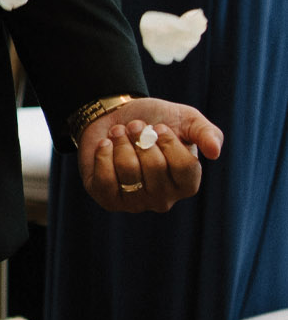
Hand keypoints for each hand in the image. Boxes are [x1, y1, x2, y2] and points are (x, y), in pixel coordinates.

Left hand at [78, 99, 221, 213]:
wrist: (116, 115)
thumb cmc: (155, 120)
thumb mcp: (186, 119)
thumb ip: (206, 133)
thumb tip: (215, 152)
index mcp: (187, 183)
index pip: (185, 166)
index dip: (168, 141)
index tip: (159, 127)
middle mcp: (164, 199)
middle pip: (155, 166)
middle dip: (140, 137)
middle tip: (135, 127)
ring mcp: (136, 203)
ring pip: (128, 170)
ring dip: (121, 142)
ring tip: (120, 133)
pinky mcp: (109, 200)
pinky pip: (105, 180)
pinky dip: (103, 154)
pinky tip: (106, 145)